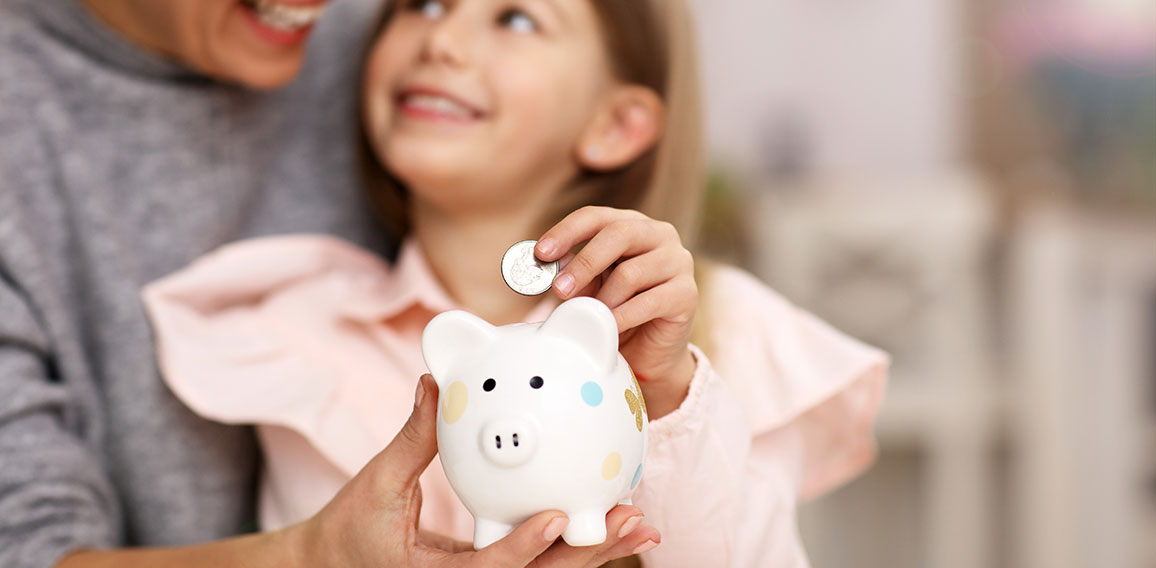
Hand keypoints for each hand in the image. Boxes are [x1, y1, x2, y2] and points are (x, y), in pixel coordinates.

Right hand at [288, 374, 660, 567]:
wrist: (334, 567)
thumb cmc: (348, 530)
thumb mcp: (375, 484)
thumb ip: (412, 440)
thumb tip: (434, 384)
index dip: (524, 546)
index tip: (557, 517)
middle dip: (587, 554)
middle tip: (630, 521)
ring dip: (595, 551)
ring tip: (639, 523)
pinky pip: (539, 563)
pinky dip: (575, 544)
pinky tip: (612, 523)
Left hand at [536, 206, 697, 419]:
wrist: (648, 354)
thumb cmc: (616, 313)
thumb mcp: (589, 288)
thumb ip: (573, 271)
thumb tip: (547, 262)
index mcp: (632, 225)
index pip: (597, 216)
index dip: (566, 231)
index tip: (541, 253)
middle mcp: (660, 235)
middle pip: (618, 234)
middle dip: (583, 263)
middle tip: (559, 289)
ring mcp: (678, 262)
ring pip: (630, 272)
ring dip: (603, 299)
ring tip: (592, 317)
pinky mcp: (687, 294)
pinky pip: (649, 302)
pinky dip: (622, 317)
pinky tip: (609, 328)